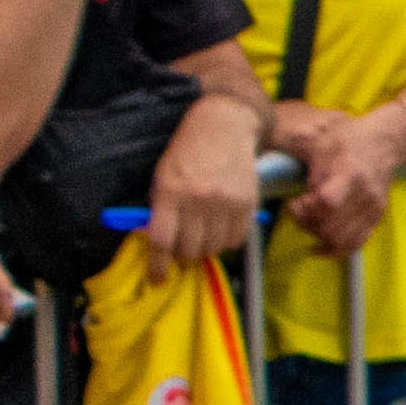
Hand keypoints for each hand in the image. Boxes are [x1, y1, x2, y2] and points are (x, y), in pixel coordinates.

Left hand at [142, 98, 263, 269]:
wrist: (224, 126)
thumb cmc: (187, 151)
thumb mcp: (164, 176)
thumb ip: (161, 208)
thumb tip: (159, 243)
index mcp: (170, 192)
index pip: (162, 240)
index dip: (158, 265)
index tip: (158, 278)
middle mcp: (198, 200)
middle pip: (189, 249)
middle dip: (184, 256)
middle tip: (183, 251)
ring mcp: (226, 203)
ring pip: (214, 247)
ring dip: (206, 250)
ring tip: (203, 239)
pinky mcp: (247, 203)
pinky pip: (237, 239)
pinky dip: (227, 242)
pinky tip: (221, 231)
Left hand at [270, 97, 405, 260]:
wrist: (385, 143)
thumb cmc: (349, 140)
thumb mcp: (323, 147)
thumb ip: (312, 176)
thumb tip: (304, 204)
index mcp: (349, 174)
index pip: (327, 203)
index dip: (305, 210)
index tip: (296, 201)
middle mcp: (364, 196)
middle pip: (330, 228)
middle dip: (307, 224)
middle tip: (299, 212)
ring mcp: (373, 209)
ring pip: (341, 241)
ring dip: (319, 237)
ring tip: (310, 223)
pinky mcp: (376, 218)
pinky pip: (355, 244)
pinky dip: (335, 250)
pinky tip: (321, 245)